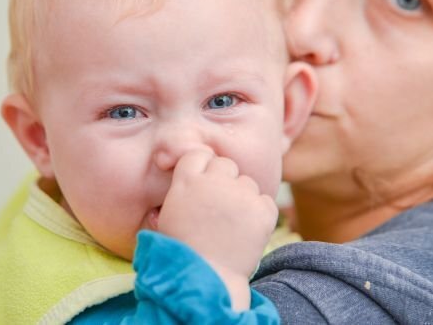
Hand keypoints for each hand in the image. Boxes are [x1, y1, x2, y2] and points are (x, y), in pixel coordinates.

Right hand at [157, 150, 277, 309]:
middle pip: (225, 164)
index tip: (203, 182)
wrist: (205, 279)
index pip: (199, 154)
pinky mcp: (263, 211)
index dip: (202, 166)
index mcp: (187, 180)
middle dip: (224, 179)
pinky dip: (259, 213)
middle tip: (219, 205)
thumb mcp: (167, 215)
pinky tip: (246, 231)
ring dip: (242, 197)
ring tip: (232, 224)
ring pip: (247, 182)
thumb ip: (181, 189)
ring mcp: (241, 195)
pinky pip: (265, 200)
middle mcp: (215, 181)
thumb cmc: (180, 251)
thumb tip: (191, 177)